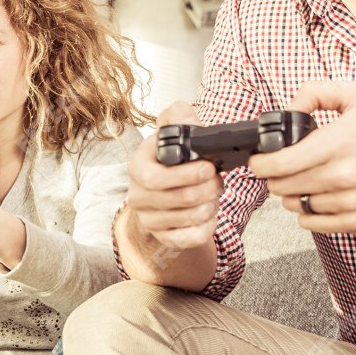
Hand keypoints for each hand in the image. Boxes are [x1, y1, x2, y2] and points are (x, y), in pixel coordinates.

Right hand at [126, 102, 222, 251]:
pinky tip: (209, 212)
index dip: (185, 175)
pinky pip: (191, 238)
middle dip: (206, 189)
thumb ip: (180, 116)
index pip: (154, 178)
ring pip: (188, 219)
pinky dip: (207, 226)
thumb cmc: (172, 158)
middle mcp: (137, 195)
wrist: (166, 186)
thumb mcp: (174, 130)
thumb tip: (190, 122)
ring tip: (213, 194)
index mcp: (138, 167)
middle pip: (178, 199)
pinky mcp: (163, 237)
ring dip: (209, 205)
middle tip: (218, 181)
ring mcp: (149, 219)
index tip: (208, 167)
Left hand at [248, 80, 355, 232]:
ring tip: (304, 181)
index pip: (280, 164)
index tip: (260, 160)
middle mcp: (342, 175)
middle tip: (281, 169)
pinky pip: (312, 224)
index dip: (261, 164)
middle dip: (274, 177)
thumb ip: (316, 93)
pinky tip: (317, 198)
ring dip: (292, 194)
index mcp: (338, 143)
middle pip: (282, 187)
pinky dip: (307, 213)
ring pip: (296, 206)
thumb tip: (287, 109)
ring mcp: (349, 201)